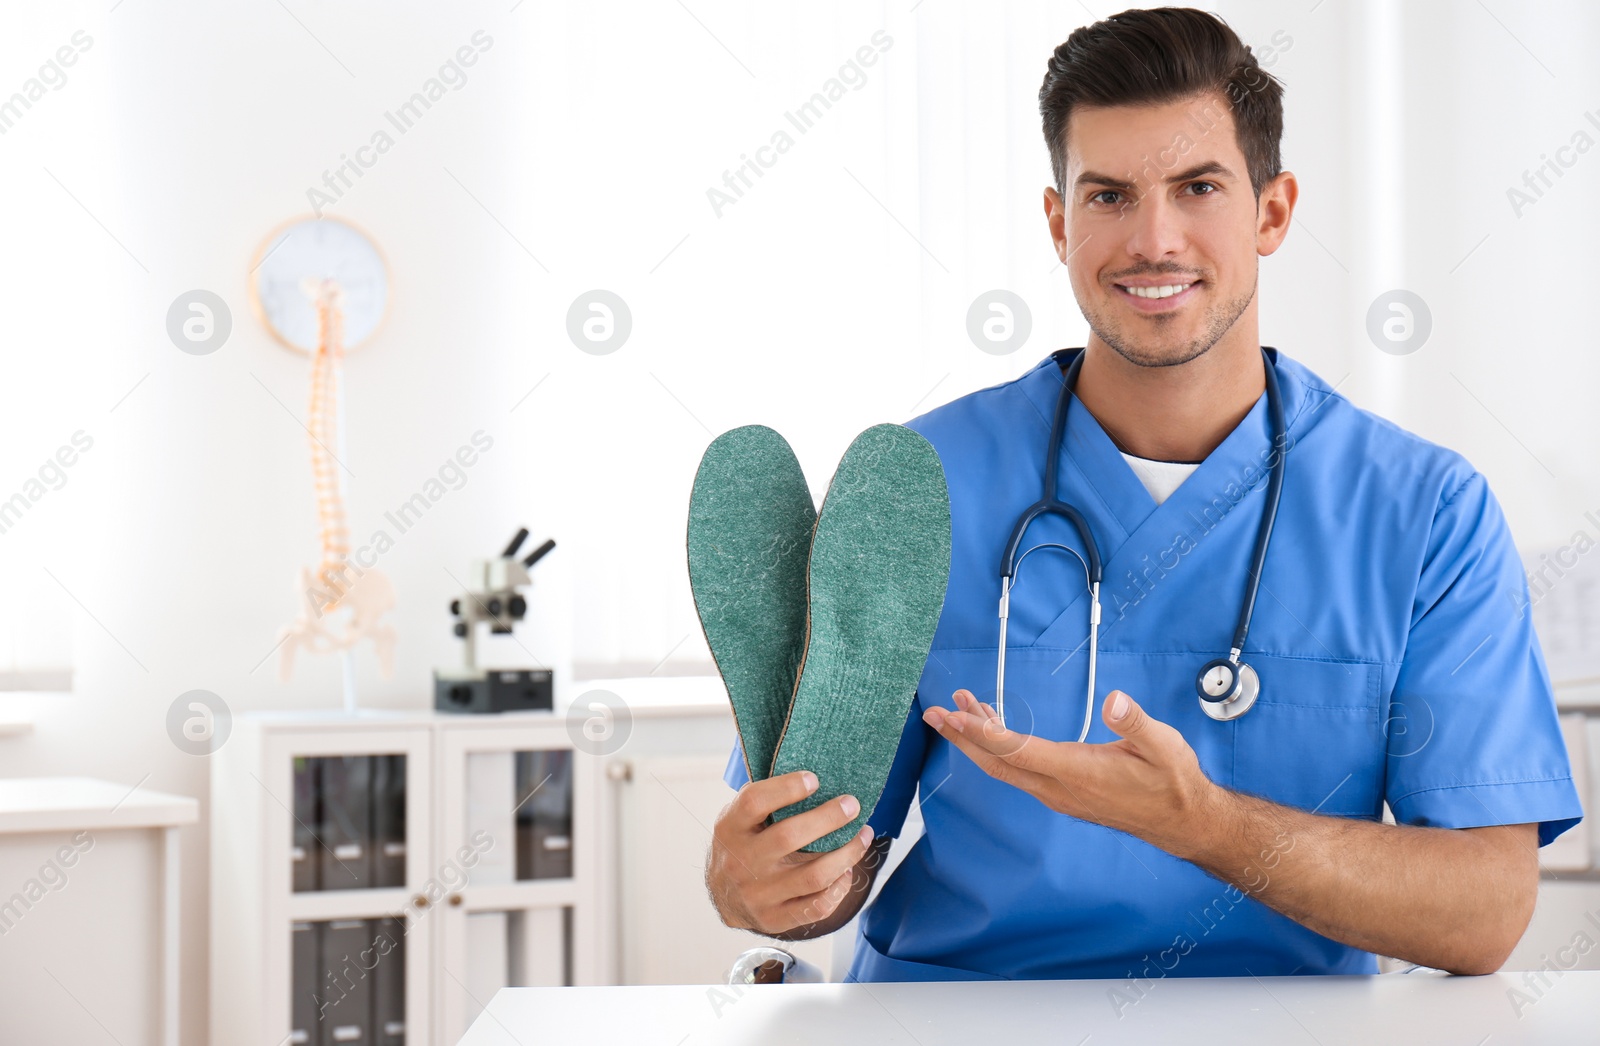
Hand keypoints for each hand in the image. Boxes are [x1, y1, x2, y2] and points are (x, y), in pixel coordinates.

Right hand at [706, 769, 876, 936]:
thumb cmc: (742, 844)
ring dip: (847, 853)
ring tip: (863, 834)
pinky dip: (839, 888)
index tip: (814, 779)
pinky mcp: (775, 919)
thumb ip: (765, 799)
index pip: (754, 802)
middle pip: (789, 836)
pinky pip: (817, 907)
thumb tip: (814, 775)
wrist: (722, 895)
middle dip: (828, 817)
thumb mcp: (739, 818)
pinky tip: (848, 871)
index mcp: (730, 829)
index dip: (787, 788)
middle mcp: (741, 863)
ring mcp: (758, 895)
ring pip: (814, 875)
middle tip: (852, 804)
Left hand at [922, 688, 1217, 849]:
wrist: (1183, 821)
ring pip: (1005, 767)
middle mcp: (1059, 788)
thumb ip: (1135, 722)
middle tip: (933, 713)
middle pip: (997, 762)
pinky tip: (993, 728)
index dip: (982, 732)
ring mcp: (1058, 794)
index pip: (1017, 750)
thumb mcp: (1163, 744)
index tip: (954, 714)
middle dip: (962, 737)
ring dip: (978, 739)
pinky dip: (999, 748)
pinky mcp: (1062, 794)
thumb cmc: (1173, 782)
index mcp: (1078, 772)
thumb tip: (1115, 701)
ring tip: (958, 708)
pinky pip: (1019, 771)